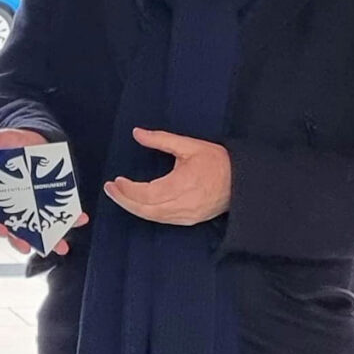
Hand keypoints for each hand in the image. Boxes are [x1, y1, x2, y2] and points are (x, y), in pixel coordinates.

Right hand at [0, 126, 86, 255]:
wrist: (40, 139)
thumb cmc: (20, 143)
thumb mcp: (8, 139)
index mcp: (3, 197)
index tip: (1, 229)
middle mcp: (21, 207)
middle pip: (18, 230)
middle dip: (22, 241)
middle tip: (27, 247)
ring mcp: (39, 206)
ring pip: (43, 229)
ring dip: (52, 240)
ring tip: (61, 247)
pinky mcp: (56, 201)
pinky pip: (62, 214)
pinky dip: (72, 219)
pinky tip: (81, 218)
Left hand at [104, 128, 231, 226]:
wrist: (243, 182)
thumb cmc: (218, 161)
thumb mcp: (190, 145)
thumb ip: (161, 139)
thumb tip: (137, 133)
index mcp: (183, 184)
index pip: (147, 193)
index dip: (128, 190)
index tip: (116, 180)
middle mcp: (183, 204)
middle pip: (145, 209)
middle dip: (124, 200)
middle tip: (109, 189)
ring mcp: (186, 215)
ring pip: (152, 217)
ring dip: (133, 207)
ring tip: (118, 195)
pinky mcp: (189, 220)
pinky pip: (162, 219)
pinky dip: (146, 212)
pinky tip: (137, 204)